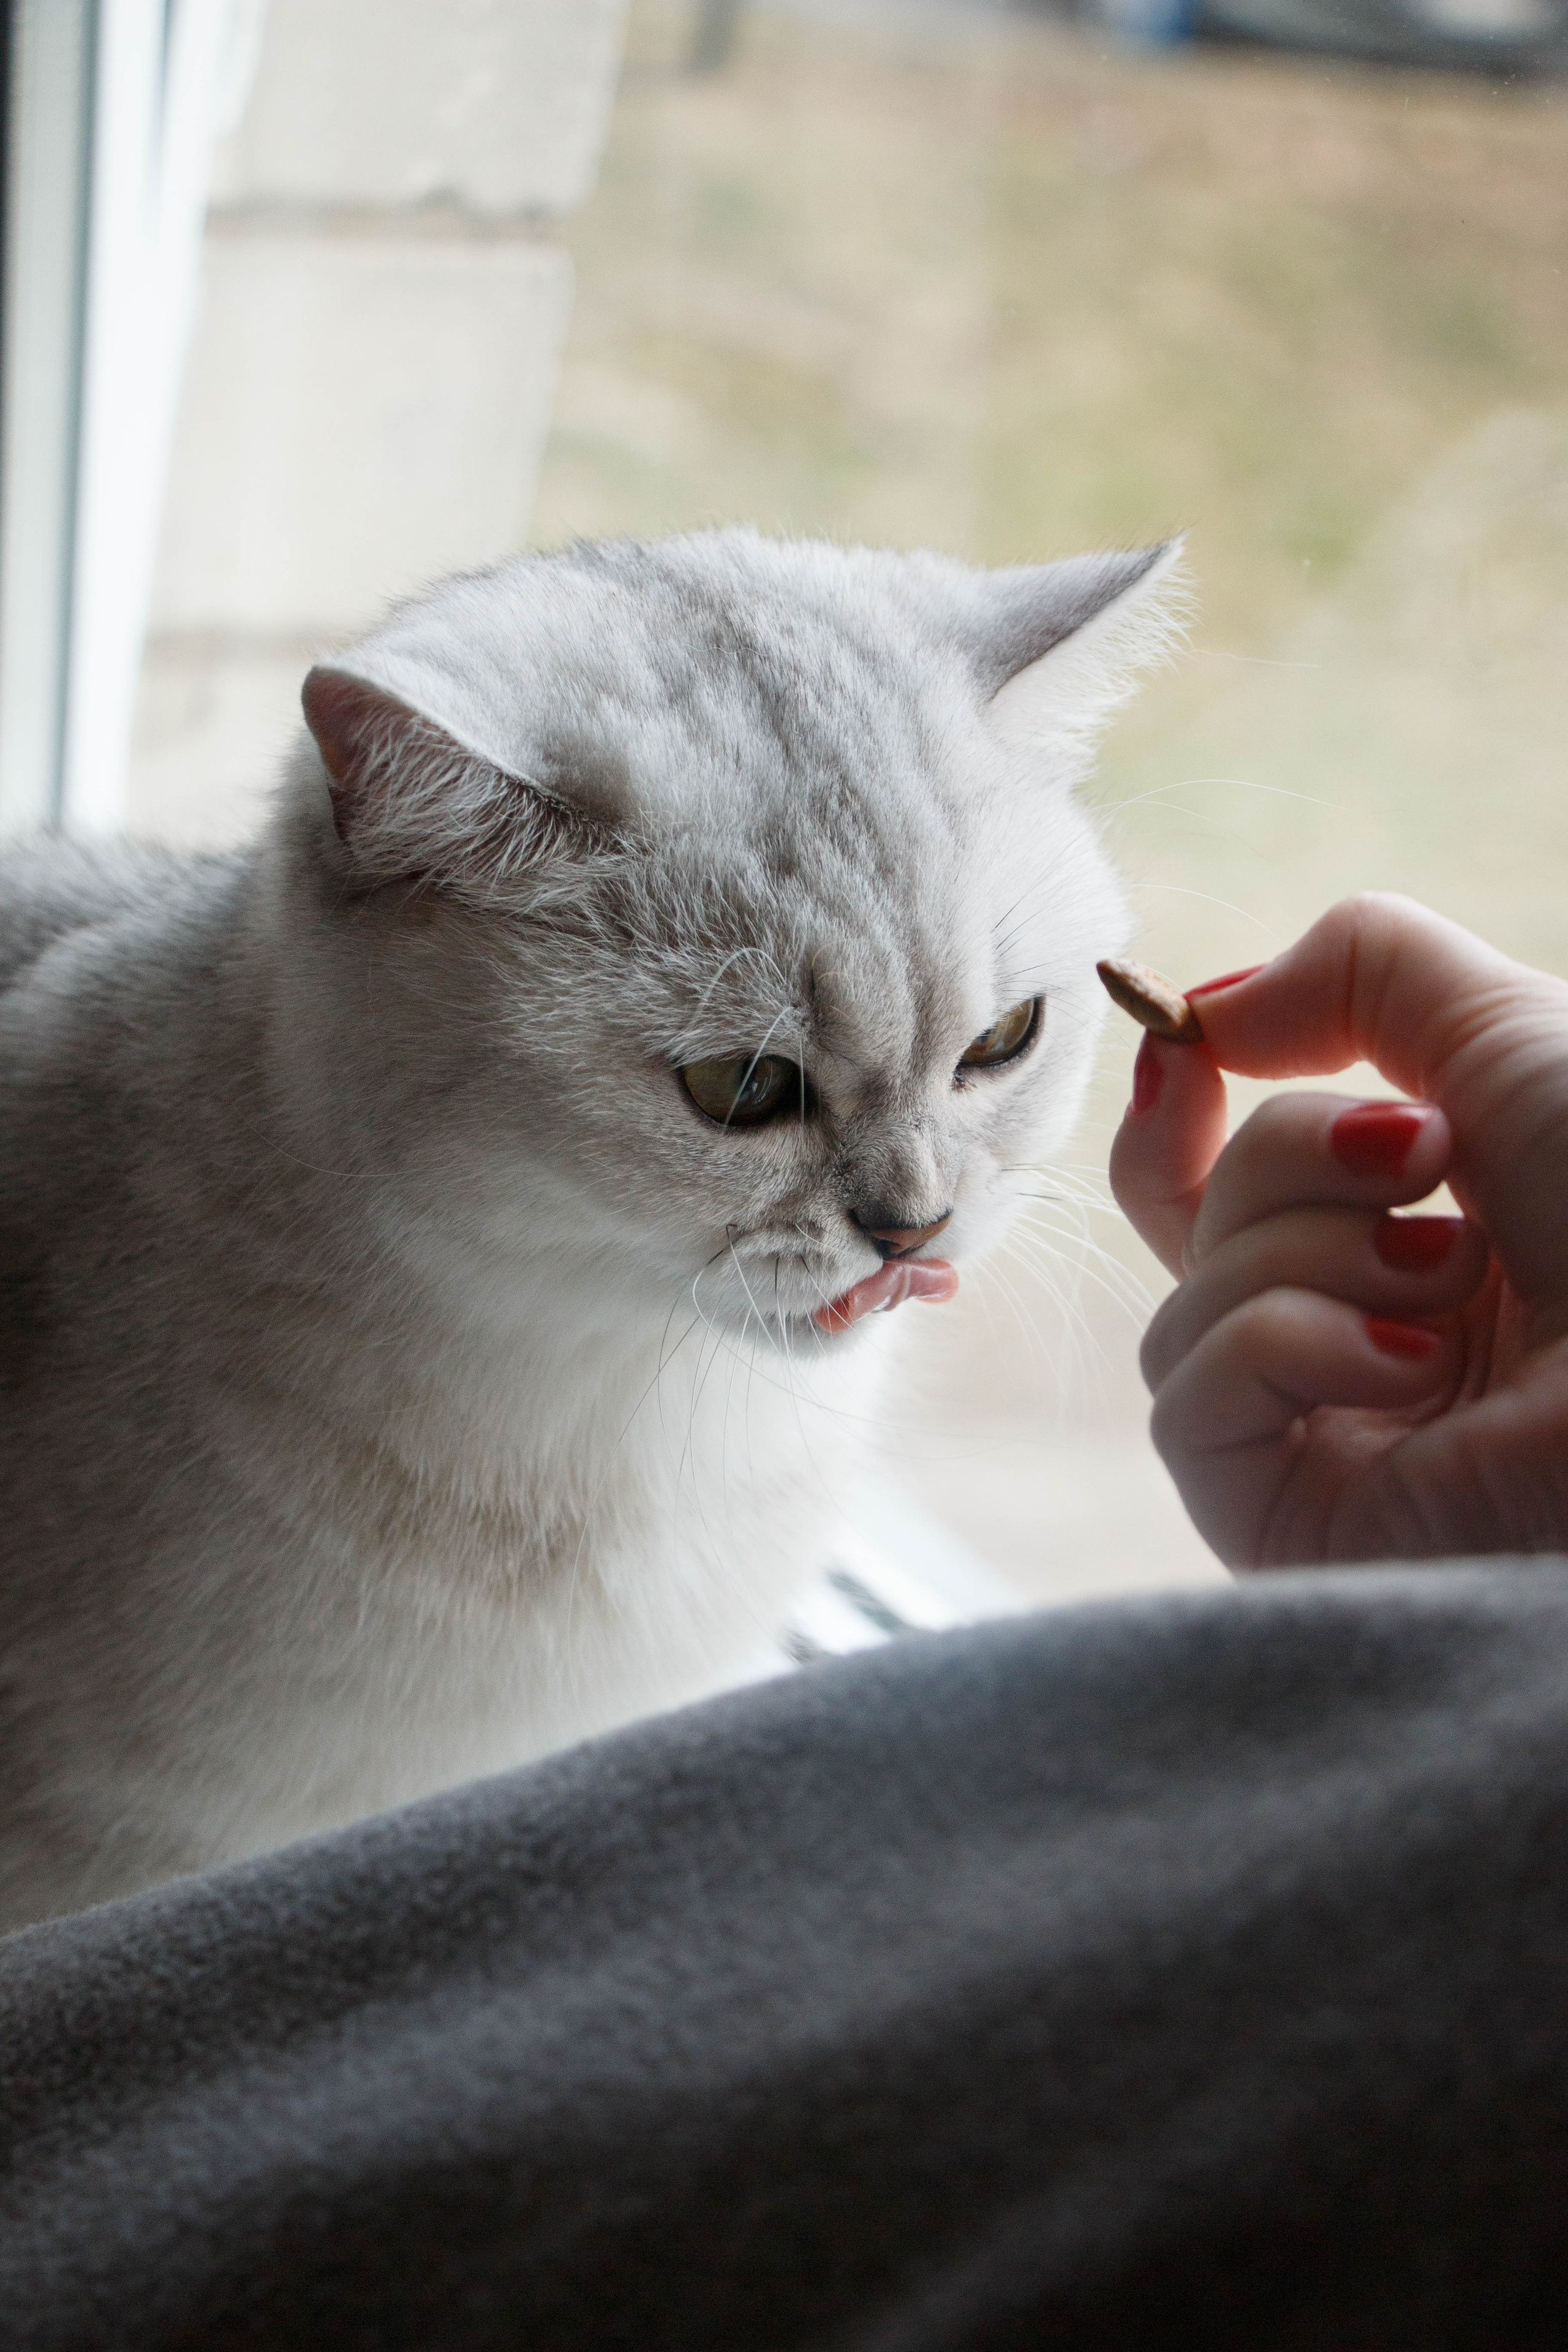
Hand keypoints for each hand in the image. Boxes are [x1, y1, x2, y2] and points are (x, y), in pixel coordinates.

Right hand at [1109, 894, 1567, 1568]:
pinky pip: (1188, 1403)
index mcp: (1421, 1250)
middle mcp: (1366, 1347)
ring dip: (1317, 1254)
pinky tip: (1411, 1364)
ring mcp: (1324, 1443)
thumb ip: (1356, 971)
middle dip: (1288, 1159)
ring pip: (1186, 1309)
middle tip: (1424, 1159)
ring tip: (1457, 1284)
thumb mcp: (1505, 1028)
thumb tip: (1208, 1010)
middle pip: (1196, 1226)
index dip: (1177, 1114)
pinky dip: (1289, 1347)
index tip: (1184, 1052)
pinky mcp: (1284, 1522)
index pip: (1224, 1189)